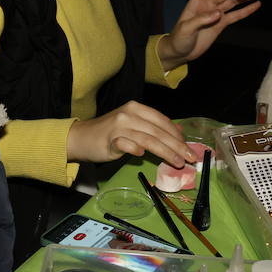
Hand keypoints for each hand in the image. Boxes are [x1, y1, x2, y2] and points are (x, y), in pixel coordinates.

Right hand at [67, 100, 189, 167]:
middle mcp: (129, 114)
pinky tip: (143, 155)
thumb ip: (153, 126)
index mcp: (136, 108)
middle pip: (158, 132)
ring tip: (177, 163)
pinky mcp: (109, 140)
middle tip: (190, 158)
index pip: (162, 121)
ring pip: (148, 140)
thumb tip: (179, 133)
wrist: (81, 137)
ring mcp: (119, 127)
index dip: (178, 135)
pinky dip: (136, 149)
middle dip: (177, 146)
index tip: (189, 148)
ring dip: (165, 152)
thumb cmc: (109, 132)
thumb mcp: (133, 124)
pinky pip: (126, 145)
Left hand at [158, 0, 260, 70]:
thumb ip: (200, 20)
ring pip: (231, 2)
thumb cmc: (178, 39)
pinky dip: (246, 10)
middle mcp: (208, 5)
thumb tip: (218, 13)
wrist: (180, 53)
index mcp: (197, 2)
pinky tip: (256, 5)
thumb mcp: (186, 29)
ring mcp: (216, 14)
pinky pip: (235, 15)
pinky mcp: (221, 24)